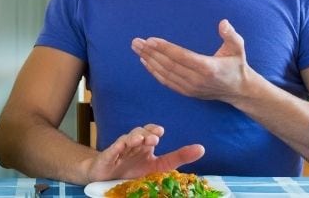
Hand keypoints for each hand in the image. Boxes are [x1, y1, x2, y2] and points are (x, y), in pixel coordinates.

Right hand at [84, 124, 204, 181]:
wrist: (106, 178)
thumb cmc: (133, 171)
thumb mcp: (158, 166)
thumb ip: (178, 157)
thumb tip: (202, 148)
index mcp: (145, 146)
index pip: (150, 133)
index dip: (153, 130)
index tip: (160, 132)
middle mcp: (133, 144)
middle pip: (139, 133)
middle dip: (146, 133)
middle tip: (154, 138)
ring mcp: (120, 149)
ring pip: (126, 139)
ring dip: (134, 137)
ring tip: (140, 140)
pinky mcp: (108, 157)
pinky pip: (113, 149)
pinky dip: (118, 146)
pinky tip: (123, 145)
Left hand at [131, 19, 252, 103]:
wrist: (239, 90)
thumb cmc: (236, 64)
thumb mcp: (238, 48)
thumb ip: (231, 35)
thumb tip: (223, 23)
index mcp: (208, 67)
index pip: (181, 57)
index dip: (165, 49)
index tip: (151, 40)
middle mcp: (197, 79)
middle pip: (169, 65)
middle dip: (151, 52)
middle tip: (136, 42)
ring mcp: (190, 88)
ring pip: (165, 73)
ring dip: (149, 60)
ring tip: (137, 49)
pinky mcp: (187, 92)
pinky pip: (167, 82)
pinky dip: (154, 72)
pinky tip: (145, 62)